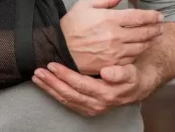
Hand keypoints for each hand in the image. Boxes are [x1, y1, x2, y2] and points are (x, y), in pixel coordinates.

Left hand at [32, 62, 149, 116]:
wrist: (137, 88)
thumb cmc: (131, 76)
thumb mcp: (130, 71)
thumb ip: (120, 73)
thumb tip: (106, 73)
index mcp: (106, 94)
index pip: (80, 84)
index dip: (64, 75)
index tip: (51, 65)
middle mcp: (97, 104)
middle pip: (69, 94)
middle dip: (51, 82)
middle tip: (38, 71)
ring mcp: (91, 108)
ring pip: (66, 100)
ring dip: (49, 89)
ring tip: (37, 78)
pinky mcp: (87, 109)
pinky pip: (67, 103)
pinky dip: (54, 94)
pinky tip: (46, 86)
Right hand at [60, 0, 163, 74]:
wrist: (59, 48)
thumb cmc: (70, 25)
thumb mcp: (83, 5)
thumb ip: (105, 0)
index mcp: (109, 19)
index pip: (138, 16)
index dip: (152, 16)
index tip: (158, 15)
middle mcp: (115, 35)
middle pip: (144, 32)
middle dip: (156, 28)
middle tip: (161, 26)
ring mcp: (115, 51)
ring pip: (141, 46)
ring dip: (151, 41)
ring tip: (155, 37)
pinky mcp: (112, 63)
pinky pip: (131, 58)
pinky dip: (139, 52)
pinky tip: (141, 48)